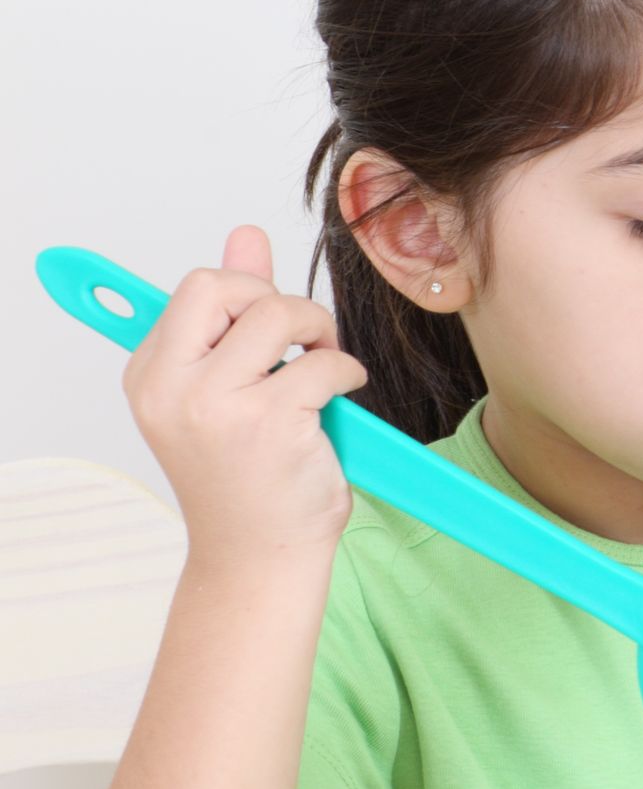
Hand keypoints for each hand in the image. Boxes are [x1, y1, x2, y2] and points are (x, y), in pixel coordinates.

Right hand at [125, 228, 361, 567]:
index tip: (266, 328)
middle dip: (277, 299)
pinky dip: (347, 372)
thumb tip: (247, 235)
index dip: (247, 295)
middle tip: (297, 341)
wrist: (259, 553)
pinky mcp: (268, 423)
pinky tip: (340, 401)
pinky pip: (325, 362)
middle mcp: (171, 386)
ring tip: (323, 368)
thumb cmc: (247, 470)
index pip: (197, 287)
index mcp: (150, 373)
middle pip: (225, 285)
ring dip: (320, 333)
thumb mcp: (228, 385)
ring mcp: (215, 404)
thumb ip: (235, 311)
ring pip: (280, 314)